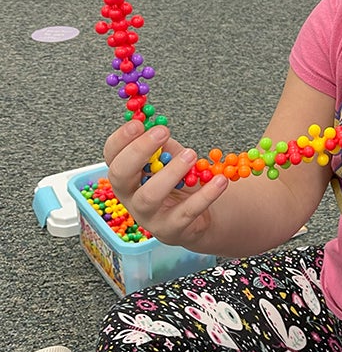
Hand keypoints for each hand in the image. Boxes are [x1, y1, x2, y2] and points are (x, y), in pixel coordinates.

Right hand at [104, 120, 227, 248]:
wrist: (198, 215)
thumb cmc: (177, 181)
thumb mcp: (168, 158)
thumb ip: (162, 144)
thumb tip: (156, 123)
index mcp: (125, 174)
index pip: (112, 155)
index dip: (121, 139)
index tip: (139, 124)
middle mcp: (129, 196)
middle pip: (120, 175)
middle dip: (139, 151)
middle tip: (163, 132)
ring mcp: (147, 215)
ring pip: (149, 195)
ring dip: (171, 172)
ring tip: (191, 154)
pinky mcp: (170, 229)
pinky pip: (187, 211)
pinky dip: (206, 194)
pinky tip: (220, 180)